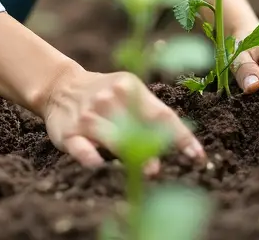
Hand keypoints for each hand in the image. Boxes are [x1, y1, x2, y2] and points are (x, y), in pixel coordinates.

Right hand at [39, 65, 206, 173]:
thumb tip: (181, 145)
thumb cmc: (107, 96)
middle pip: (136, 127)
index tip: (197, 156)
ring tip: (146, 170)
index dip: (181, 137)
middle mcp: (109, 99)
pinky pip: (80, 147)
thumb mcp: (129, 92)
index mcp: (129, 87)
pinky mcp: (69, 133)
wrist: (61, 87)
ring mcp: (88, 116)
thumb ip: (151, 115)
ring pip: (111, 138)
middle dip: (152, 148)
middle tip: (161, 167)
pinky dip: (89, 156)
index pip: (161, 114)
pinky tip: (98, 164)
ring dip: (129, 154)